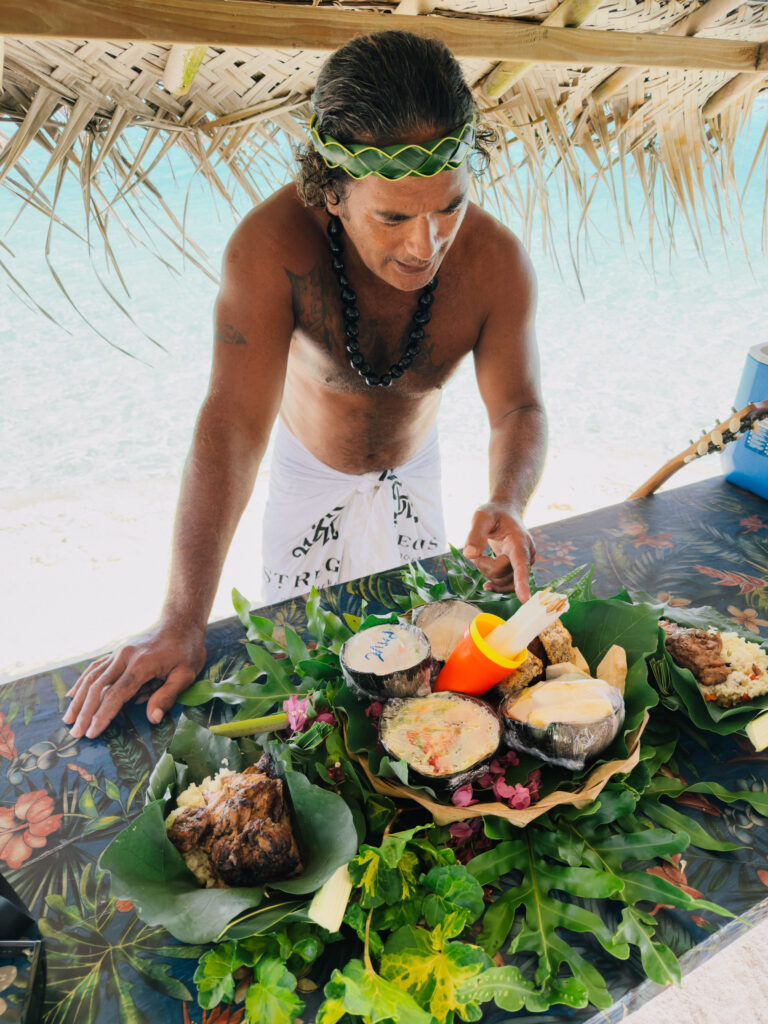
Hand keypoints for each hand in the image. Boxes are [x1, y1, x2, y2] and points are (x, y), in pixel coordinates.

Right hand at [62, 623, 206, 738]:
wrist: (180, 620)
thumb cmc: (186, 649)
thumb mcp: (186, 674)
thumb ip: (168, 695)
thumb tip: (153, 719)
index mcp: (141, 664)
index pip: (116, 694)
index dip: (102, 715)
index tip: (92, 733)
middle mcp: (124, 657)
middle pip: (98, 687)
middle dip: (85, 712)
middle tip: (75, 734)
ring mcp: (118, 652)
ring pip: (92, 677)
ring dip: (78, 700)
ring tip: (68, 720)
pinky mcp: (117, 651)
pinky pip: (95, 667)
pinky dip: (82, 682)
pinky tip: (73, 695)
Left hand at [463, 503, 535, 598]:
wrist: (505, 512)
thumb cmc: (493, 513)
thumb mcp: (481, 516)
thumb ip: (475, 534)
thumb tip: (469, 555)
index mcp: (519, 541)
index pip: (521, 563)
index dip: (522, 582)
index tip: (525, 599)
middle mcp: (526, 554)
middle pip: (502, 573)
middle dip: (483, 565)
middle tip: (476, 549)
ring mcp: (524, 563)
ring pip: (503, 582)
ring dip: (486, 572)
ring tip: (481, 555)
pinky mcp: (519, 569)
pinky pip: (507, 586)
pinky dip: (496, 586)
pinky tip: (487, 584)